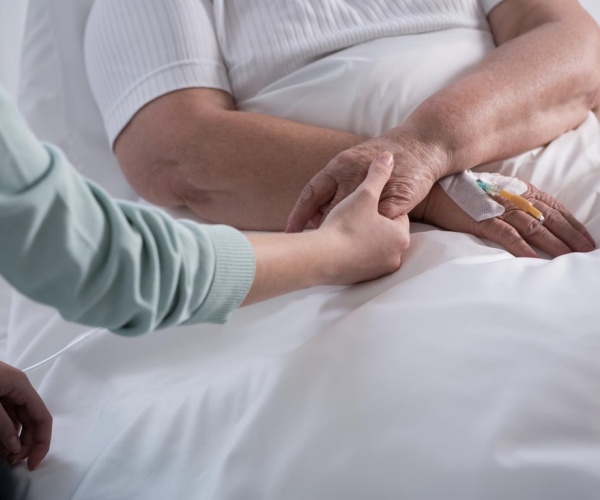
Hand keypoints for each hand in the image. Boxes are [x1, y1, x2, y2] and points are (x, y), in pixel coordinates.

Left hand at [0, 361, 51, 469]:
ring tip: (1, 456)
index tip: (31, 464)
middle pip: (29, 419)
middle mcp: (14, 387)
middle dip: (24, 442)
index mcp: (20, 386)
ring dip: (11, 439)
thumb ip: (2, 426)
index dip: (41, 441)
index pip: (42, 416)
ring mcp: (1, 390)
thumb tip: (15, 447)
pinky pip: (1, 415)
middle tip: (13, 463)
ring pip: (14, 419)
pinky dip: (0, 431)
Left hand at [286, 130, 446, 232]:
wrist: (423, 145)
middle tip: (310, 245)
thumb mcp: (352, 162)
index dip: (299, 214)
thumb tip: (313, 208)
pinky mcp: (396, 202)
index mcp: (340, 166)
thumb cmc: (384, 156)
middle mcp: (354, 175)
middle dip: (321, 229)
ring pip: (353, 220)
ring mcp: (376, 190)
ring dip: (345, 234)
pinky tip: (365, 244)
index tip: (289, 232)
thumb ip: (334, 183)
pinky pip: (378, 223)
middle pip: (330, 211)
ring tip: (336, 248)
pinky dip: (370, 234)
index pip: (312, 193)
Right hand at [317, 151, 409, 283]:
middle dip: (369, 222)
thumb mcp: (364, 194)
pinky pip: (359, 261)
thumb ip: (378, 175)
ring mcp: (378, 271)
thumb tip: (387, 156)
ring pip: (370, 247)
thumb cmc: (346, 226)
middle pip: (383, 232)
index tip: (364, 203)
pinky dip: (351, 252)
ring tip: (343, 227)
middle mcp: (395, 256)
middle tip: (352, 214)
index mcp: (400, 236)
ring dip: (360, 237)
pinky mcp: (361, 279)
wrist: (320, 260)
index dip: (378, 206)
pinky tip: (337, 243)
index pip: (396, 215)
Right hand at [412, 181, 595, 256]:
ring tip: (568, 257)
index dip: (572, 223)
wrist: (431, 190)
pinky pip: (506, 235)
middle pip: (549, 218)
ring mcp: (497, 208)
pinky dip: (521, 248)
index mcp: (517, 189)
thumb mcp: (492, 190)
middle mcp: (512, 197)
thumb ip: (512, 200)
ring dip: (553, 244)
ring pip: (534, 227)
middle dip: (570, 235)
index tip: (585, 238)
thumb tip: (530, 216)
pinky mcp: (481, 220)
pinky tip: (533, 260)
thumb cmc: (459, 191)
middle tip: (587, 251)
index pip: (553, 206)